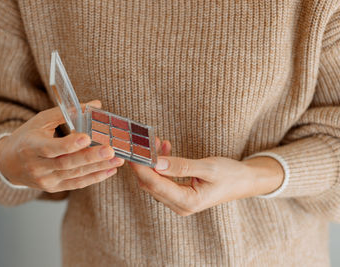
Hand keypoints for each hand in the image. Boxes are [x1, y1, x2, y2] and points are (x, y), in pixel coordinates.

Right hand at [0, 100, 123, 191]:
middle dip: (90, 157)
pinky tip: (110, 170)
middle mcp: (38, 166)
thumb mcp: (41, 120)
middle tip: (110, 150)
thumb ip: (68, 112)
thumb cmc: (28, 137)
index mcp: (31, 146)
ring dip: (98, 168)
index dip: (69, 144)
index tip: (86, 137)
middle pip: (67, 163)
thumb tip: (96, 104)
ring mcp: (46, 180)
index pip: (51, 148)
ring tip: (118, 160)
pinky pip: (76, 184)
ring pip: (75, 175)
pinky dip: (95, 178)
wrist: (9, 163)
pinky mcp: (54, 188)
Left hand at [130, 142, 283, 215]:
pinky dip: (160, 165)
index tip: (132, 153)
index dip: (141, 168)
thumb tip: (157, 163)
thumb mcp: (208, 167)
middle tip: (142, 143)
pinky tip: (165, 149)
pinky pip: (163, 180)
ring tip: (156, 142)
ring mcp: (179, 202)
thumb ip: (181, 166)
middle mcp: (180, 206)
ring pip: (155, 182)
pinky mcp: (179, 195)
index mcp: (187, 202)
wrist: (245, 182)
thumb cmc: (231, 174)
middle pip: (151, 185)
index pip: (155, 185)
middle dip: (144, 164)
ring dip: (152, 163)